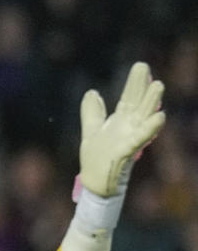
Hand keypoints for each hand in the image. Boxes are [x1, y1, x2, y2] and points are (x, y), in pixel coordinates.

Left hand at [78, 62, 164, 197]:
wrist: (94, 183)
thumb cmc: (96, 158)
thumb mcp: (91, 131)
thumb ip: (92, 112)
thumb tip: (92, 92)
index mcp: (120, 121)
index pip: (129, 98)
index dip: (134, 83)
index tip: (141, 67)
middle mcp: (128, 127)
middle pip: (137, 103)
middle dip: (142, 87)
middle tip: (145, 69)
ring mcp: (130, 138)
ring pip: (143, 117)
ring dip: (151, 103)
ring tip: (158, 86)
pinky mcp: (127, 151)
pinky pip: (140, 138)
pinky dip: (149, 128)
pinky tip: (159, 117)